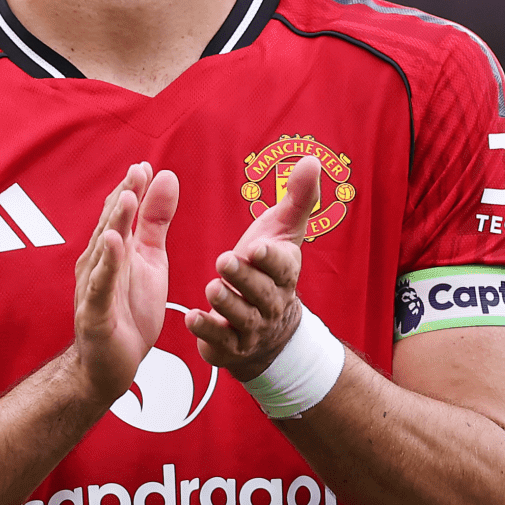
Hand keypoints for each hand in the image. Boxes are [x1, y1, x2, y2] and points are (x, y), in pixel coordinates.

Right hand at [70, 162, 176, 405]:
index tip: (145, 164)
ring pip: (104, 251)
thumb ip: (155, 221)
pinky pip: (101, 286)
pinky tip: (115, 245)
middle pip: (111, 224)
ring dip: (114, 223)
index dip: (132, 188)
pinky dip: (108, 265)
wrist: (109, 366)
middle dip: (124, 197)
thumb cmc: (128, 311)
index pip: (121, 212)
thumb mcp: (151, 261)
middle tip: (137, 171)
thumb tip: (165, 176)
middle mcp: (99, 263)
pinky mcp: (96, 312)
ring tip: (126, 198)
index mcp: (114, 249)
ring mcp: (94, 287)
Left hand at [187, 155, 319, 381]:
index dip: (270, 258)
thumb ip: (297, 198)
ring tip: (211, 288)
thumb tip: (313, 159)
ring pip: (241, 317)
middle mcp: (271, 303)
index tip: (257, 247)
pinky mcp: (230, 345)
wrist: (272, 330)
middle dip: (243, 278)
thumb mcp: (283, 232)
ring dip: (226, 303)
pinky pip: (220, 341)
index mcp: (284, 273)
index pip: (281, 266)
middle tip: (224, 261)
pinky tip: (192, 318)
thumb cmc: (269, 269)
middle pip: (260, 292)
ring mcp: (252, 327)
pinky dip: (207, 332)